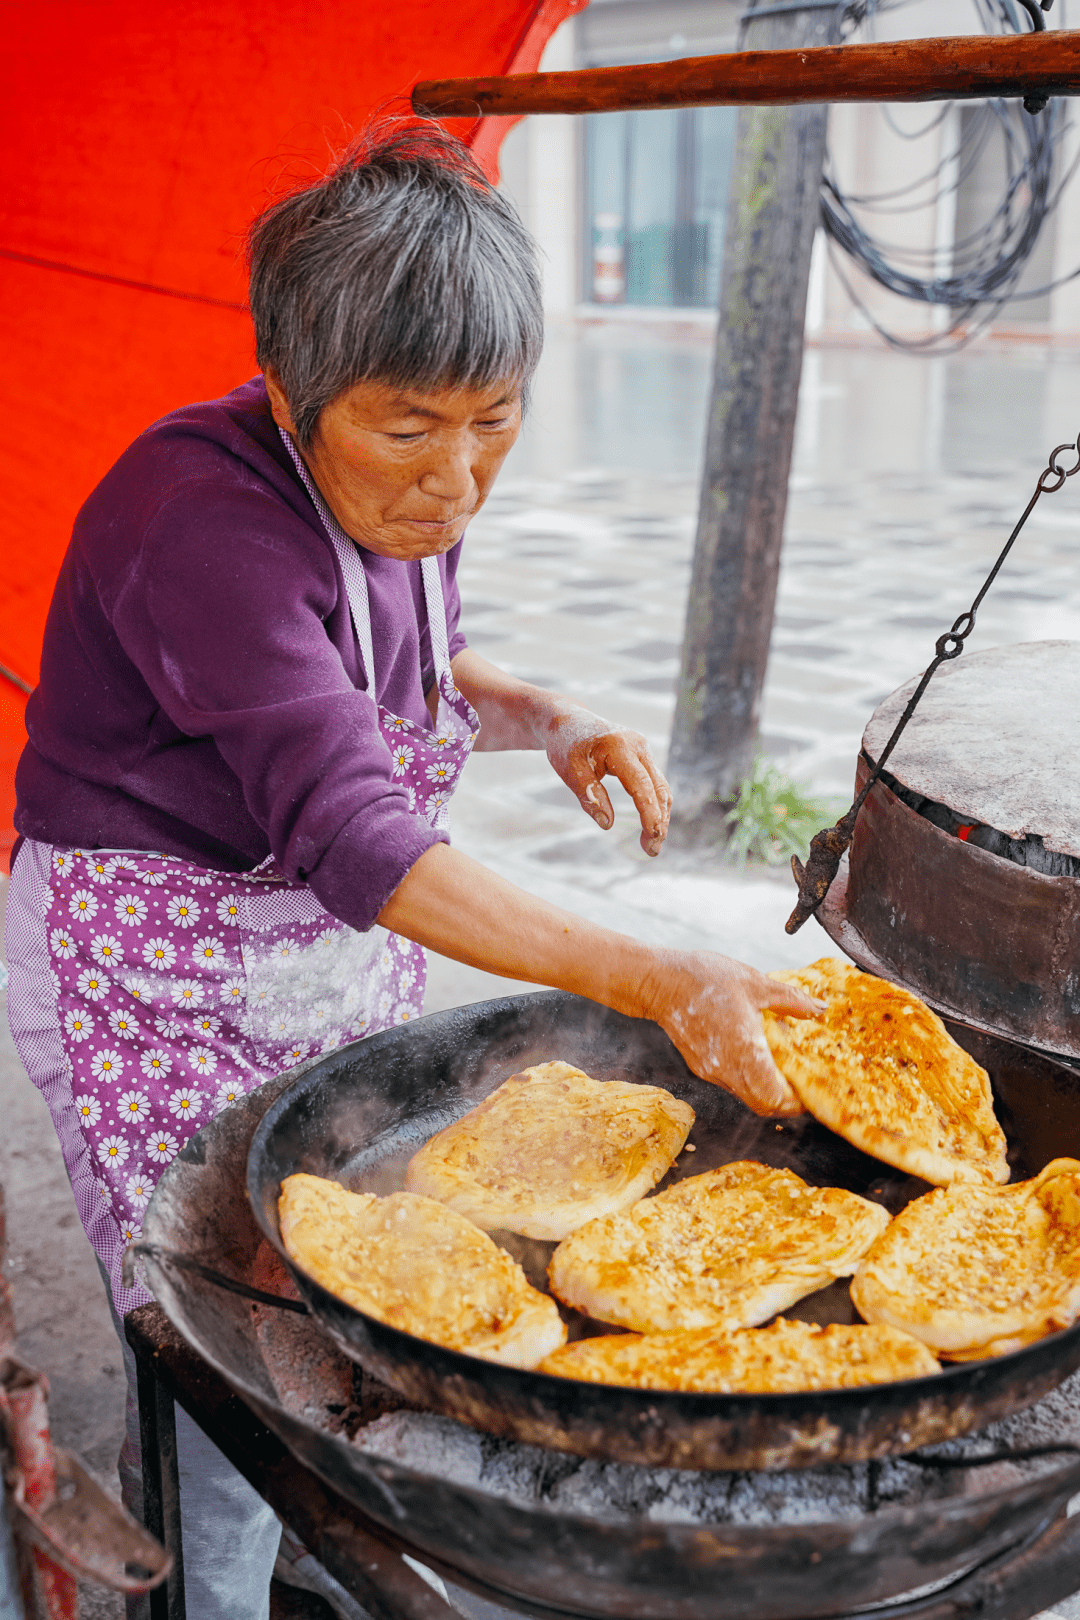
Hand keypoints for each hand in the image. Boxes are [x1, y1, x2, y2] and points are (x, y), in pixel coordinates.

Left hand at [546, 708, 671, 856]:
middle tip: (652, 851)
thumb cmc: (566, 744)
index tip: (652, 837)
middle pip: (658, 788)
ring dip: (660, 816)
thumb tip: (606, 824)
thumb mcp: (569, 768)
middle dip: (659, 821)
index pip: (641, 785)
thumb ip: (588, 794)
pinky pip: (655, 784)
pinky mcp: (642, 757)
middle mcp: (638, 746)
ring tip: (651, 845)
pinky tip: (650, 825)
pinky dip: (655, 805)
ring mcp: (643, 750)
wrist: (568, 720)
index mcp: (620, 747)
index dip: (649, 813)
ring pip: (661, 787)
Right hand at [640, 950, 822, 1115]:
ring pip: (746, 1095)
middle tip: (802, 1083)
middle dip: (786, 1100)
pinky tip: (756, 1054)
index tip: (811, 1091)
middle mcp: (726, 1069)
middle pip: (762, 1104)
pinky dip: (748, 1077)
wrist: (659, 980)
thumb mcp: (756, 983)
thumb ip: (791, 1000)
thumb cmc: (706, 979)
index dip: (797, 1103)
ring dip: (767, 1088)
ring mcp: (711, 1070)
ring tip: (783, 1067)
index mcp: (744, 1052)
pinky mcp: (700, 1065)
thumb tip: (819, 1009)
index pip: (775, 1099)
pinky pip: (730, 1082)